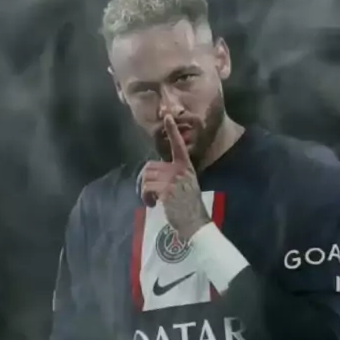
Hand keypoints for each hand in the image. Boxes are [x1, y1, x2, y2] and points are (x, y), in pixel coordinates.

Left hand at [141, 115, 210, 240]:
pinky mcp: (166, 190)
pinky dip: (146, 198)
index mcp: (186, 167)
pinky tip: (153, 205)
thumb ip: (175, 175)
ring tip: (152, 201)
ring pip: (146, 177)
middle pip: (150, 166)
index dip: (172, 131)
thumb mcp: (187, 185)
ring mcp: (173, 180)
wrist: (195, 223)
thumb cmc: (189, 207)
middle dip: (145, 181)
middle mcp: (180, 170)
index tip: (167, 116)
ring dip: (145, 191)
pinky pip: (147, 188)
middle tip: (149, 193)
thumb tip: (155, 174)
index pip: (178, 146)